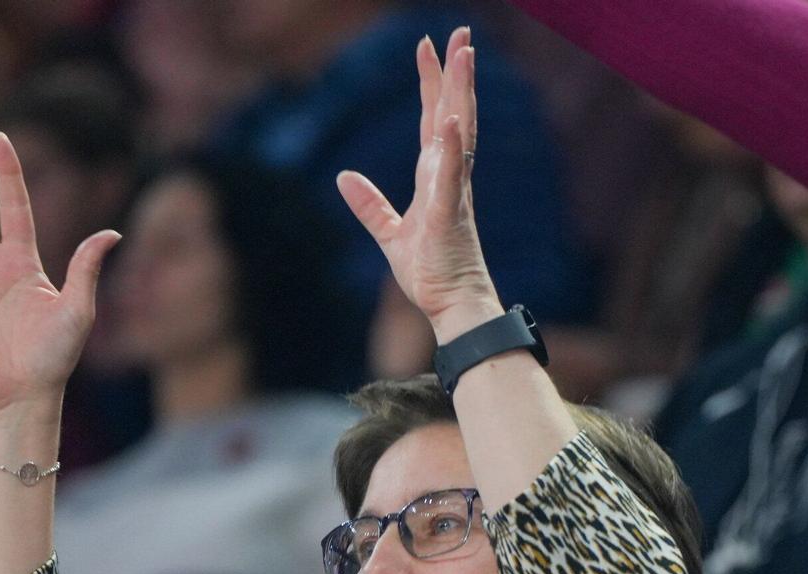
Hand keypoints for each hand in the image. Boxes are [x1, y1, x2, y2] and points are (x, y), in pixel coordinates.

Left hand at [337, 28, 502, 339]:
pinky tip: (447, 118)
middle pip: (452, 114)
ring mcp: (453, 192)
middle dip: (455, 73)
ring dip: (460, 93)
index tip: (430, 48)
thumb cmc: (431, 272)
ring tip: (464, 55)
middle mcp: (450, 177)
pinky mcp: (449, 214)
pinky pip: (449, 175)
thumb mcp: (390, 235)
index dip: (432, 84)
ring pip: (458, 131)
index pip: (433, 120)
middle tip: (462, 33)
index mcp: (435, 179)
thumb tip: (343, 177)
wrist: (453, 305)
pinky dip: (448, 146)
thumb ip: (370, 205)